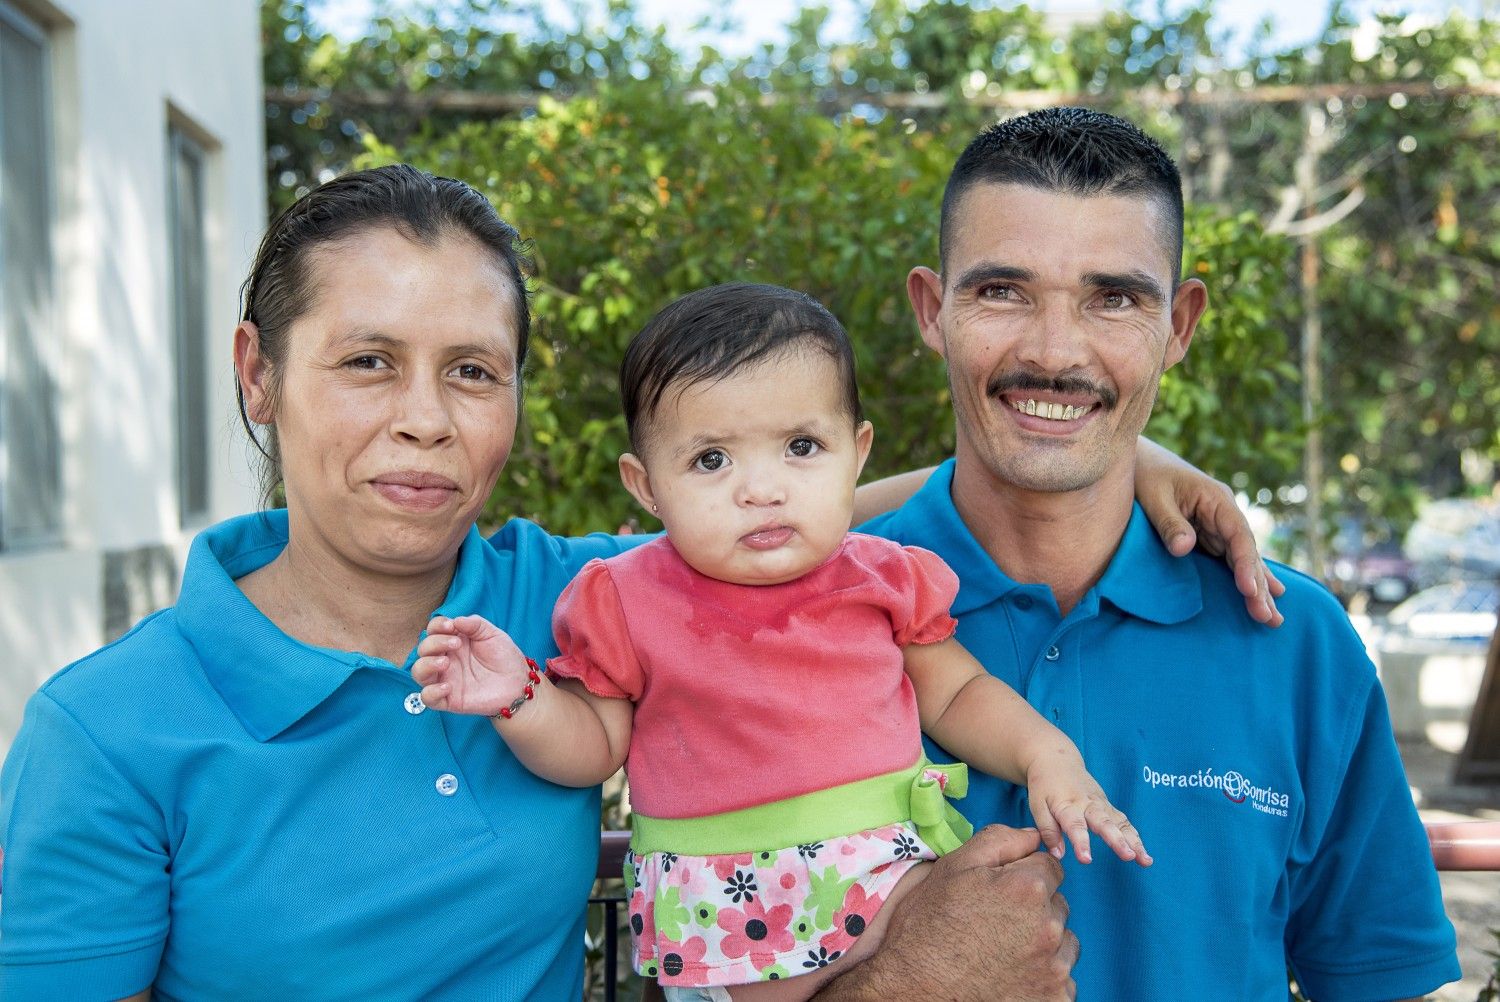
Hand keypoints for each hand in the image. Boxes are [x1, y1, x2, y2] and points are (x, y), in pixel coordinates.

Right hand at [411, 615, 532, 715]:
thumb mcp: (492, 634)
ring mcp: (445, 679)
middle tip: (456, 644)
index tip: (450, 626)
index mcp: (453, 642)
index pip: (433, 630)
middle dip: (434, 643)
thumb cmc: (504, 657)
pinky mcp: (449, 700)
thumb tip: (455, 620)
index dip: (436, 626)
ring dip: (426, 664)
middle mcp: (445, 659)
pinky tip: (447, 686)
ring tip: (445, 663)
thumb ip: (475, 624)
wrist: (518, 684)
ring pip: (418, 672)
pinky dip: (431, 692)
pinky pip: (427, 698)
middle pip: (423, 649)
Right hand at [818, 826, 1077, 1000]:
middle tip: (994, 925)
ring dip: (1042, 944)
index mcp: (1028, 888)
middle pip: (1057, 905)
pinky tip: (1010, 977)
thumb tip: (1033, 835)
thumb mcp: (952, 869)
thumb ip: (999, 841)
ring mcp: (1056, 969)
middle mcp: (1050, 928)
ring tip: (1001, 953)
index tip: (999, 894)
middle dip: (1034, 910)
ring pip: (1063, 943)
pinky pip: (1062, 980)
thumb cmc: (928, 928)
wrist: (914, 990)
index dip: (1021, 877)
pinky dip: (1041, 977)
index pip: (1049, 867)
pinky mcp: (1056, 999)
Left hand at [1027, 752, 1150, 866]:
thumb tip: (1058, 855)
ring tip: (1145, 861)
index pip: (1075, 825)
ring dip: (1133, 841)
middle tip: (1128, 856)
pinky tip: (1144, 855)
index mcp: (1067, 804)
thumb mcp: (1038, 806)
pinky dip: (1135, 837)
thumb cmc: (1044, 786)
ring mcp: (1101, 803)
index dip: (1081, 843)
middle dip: (1117, 840)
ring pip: (1120, 822)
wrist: (1057, 760)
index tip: (1086, 860)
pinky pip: (1124, 822)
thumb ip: (1048, 830)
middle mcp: (1087, 803)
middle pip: (1104, 822)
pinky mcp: (1108, 806)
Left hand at [1134, 437, 1285, 626]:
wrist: (1138, 460)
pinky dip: (1245, 577)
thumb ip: (1169, 522)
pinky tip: (1263, 594)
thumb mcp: (1155, 496)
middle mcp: (1224, 515)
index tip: (1250, 590)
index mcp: (1217, 500)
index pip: (1239, 536)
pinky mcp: (1207, 536)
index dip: (1247, 565)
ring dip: (1257, 588)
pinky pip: (1230, 560)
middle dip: (1258, 587)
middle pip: (1247, 554)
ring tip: (1272, 619)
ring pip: (1242, 561)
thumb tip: (1185, 548)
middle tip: (1269, 619)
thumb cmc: (1146, 474)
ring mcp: (1218, 526)